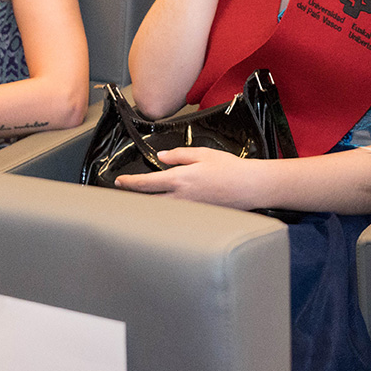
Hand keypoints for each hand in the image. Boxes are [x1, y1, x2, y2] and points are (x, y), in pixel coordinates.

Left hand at [112, 147, 266, 209]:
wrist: (250, 187)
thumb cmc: (230, 169)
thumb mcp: (203, 154)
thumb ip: (180, 155)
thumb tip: (162, 158)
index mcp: (180, 179)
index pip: (147, 183)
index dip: (130, 183)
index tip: (120, 181)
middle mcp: (181, 198)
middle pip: (148, 201)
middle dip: (133, 198)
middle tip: (123, 195)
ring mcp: (188, 210)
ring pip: (160, 210)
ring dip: (148, 206)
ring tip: (139, 202)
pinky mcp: (197, 217)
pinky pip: (176, 215)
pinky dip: (165, 212)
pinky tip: (164, 209)